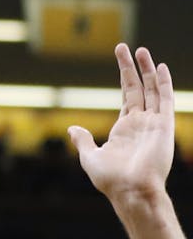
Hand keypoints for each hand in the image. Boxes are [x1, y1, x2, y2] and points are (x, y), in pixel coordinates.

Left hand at [70, 44, 174, 203]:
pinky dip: (164, 84)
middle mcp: (141, 123)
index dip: (126, 77)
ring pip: (152, 90)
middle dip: (134, 67)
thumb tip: (72, 128)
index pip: (128, 96)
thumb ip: (83, 141)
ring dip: (148, 70)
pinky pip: (165, 101)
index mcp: (125, 128)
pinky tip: (161, 68)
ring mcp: (153, 124)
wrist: (130, 191)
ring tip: (141, 50)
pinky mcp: (163, 127)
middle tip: (128, 46)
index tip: (122, 59)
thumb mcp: (90, 157)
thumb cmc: (111, 180)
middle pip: (139, 88)